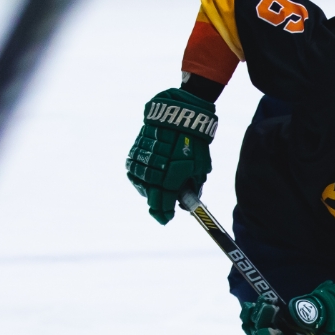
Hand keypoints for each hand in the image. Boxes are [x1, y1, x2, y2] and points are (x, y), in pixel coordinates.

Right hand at [126, 88, 217, 223]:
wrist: (178, 116)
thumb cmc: (194, 143)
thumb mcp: (200, 167)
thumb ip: (193, 186)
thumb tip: (186, 202)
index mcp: (171, 179)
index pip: (162, 204)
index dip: (164, 214)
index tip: (166, 218)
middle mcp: (154, 173)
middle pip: (150, 197)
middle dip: (157, 205)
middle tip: (162, 210)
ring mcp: (142, 163)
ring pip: (140, 185)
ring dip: (148, 191)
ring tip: (157, 190)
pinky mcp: (135, 152)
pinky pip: (134, 171)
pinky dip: (140, 177)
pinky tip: (148, 177)